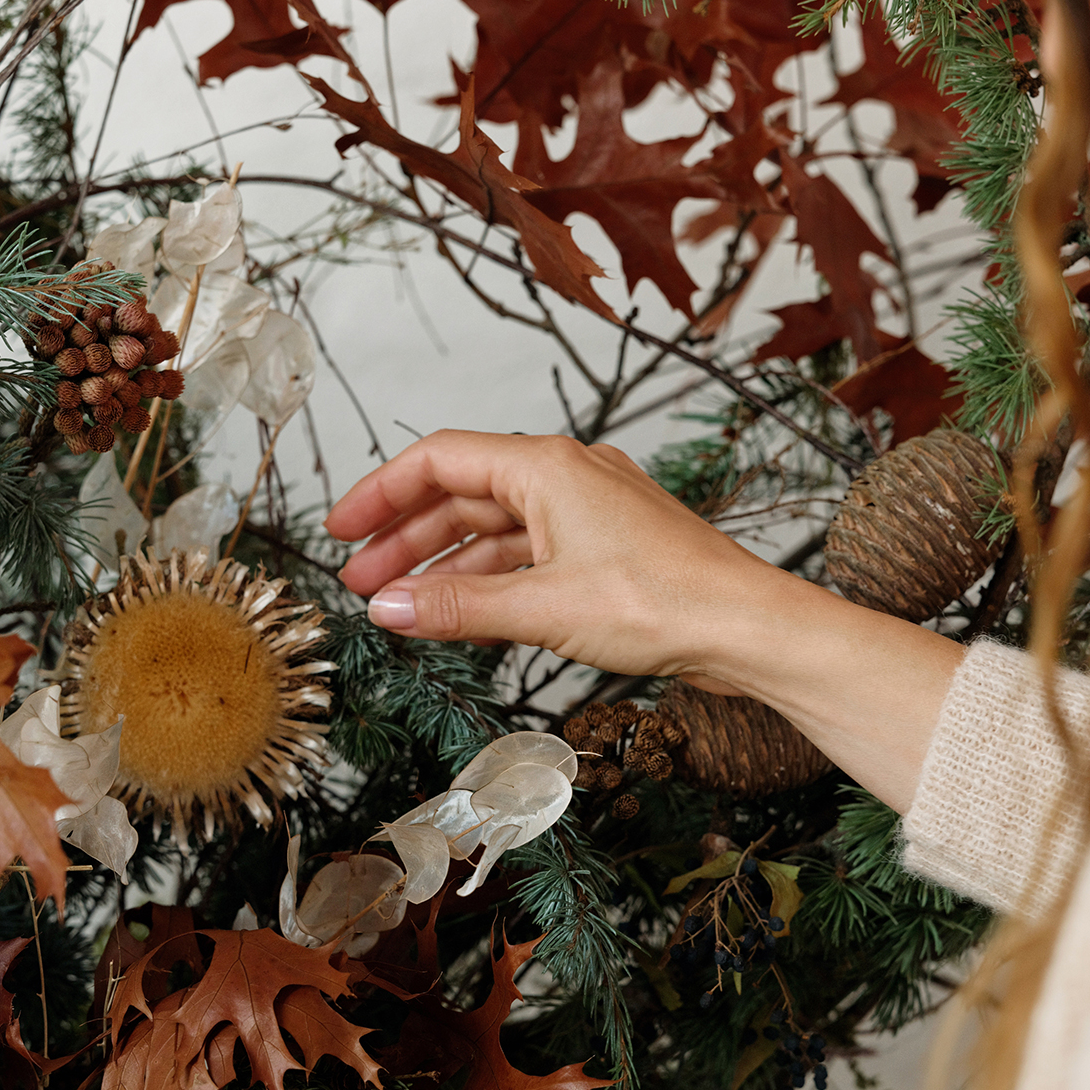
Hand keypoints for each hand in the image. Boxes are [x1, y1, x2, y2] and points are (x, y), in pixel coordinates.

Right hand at [327, 431, 964, 812]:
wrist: (748, 629)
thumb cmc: (665, 602)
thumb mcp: (543, 608)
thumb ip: (458, 608)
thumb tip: (388, 607)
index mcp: (547, 467)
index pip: (440, 460)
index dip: (382, 493)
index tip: (341, 530)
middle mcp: (567, 477)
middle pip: (463, 495)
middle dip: (406, 537)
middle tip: (362, 581)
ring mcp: (591, 513)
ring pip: (496, 530)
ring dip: (445, 565)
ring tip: (400, 605)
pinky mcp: (609, 551)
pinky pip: (530, 555)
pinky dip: (490, 581)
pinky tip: (464, 614)